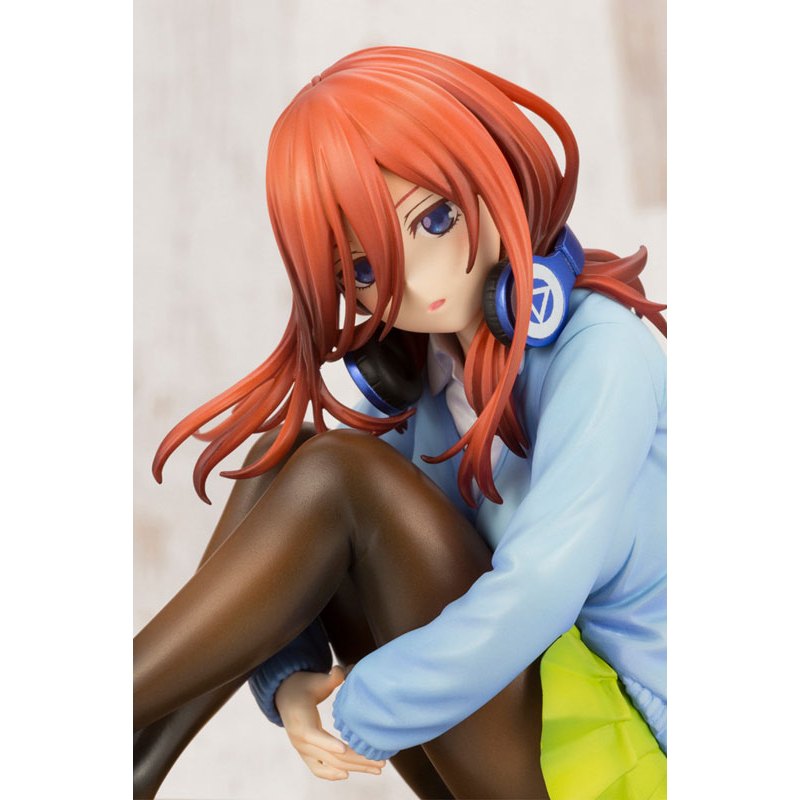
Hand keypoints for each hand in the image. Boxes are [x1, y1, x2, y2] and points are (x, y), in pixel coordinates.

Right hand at [275, 665, 386, 780]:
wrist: (286, 696)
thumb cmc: (304, 686)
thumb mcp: (316, 680)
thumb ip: (331, 677)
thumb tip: (345, 669)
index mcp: (300, 720)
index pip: (313, 735)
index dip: (328, 742)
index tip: (343, 748)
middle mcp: (300, 740)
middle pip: (330, 755)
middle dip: (357, 760)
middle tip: (381, 763)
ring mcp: (303, 750)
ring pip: (330, 765)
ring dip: (354, 768)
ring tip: (376, 769)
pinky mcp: (306, 755)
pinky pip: (319, 770)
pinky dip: (333, 775)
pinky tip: (349, 774)